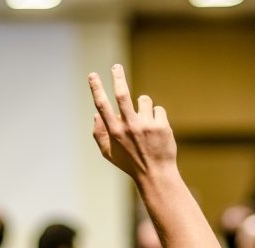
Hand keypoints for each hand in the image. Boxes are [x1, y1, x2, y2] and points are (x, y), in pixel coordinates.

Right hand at [88, 64, 176, 181]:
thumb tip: (95, 114)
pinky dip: (157, 116)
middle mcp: (129, 126)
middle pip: (122, 94)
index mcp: (114, 132)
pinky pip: (158, 110)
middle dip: (118, 77)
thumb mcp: (109, 153)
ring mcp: (146, 125)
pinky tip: (157, 131)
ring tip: (146, 123)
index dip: (96, 88)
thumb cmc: (130, 163)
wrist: (156, 174)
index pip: (102, 105)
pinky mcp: (161, 126)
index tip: (93, 75)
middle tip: (116, 66)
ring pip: (144, 100)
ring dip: (144, 106)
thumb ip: (99, 134)